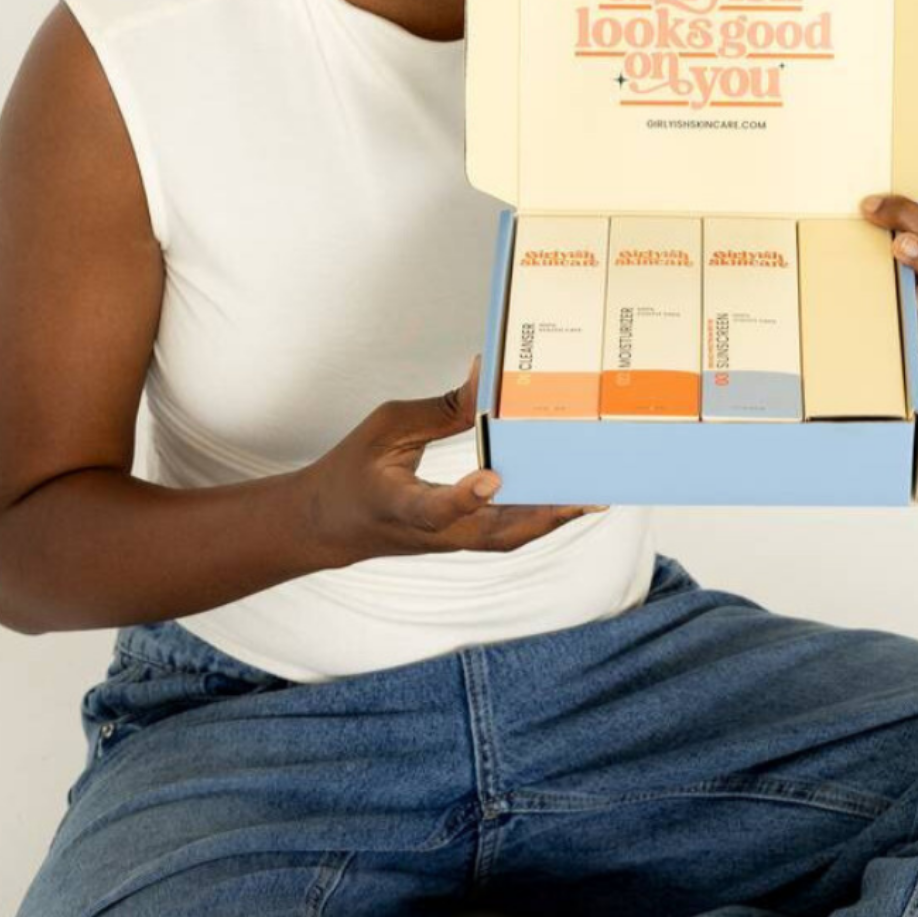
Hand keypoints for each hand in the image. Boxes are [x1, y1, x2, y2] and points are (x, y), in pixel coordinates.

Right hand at [302, 356, 605, 566]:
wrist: (327, 525)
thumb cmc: (352, 470)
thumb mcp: (386, 428)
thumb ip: (441, 409)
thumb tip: (487, 375)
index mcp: (397, 504)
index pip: (434, 510)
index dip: (464, 497)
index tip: (491, 477)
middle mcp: (428, 531)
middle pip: (494, 535)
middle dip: (544, 517)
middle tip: (587, 494)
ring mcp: (446, 540)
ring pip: (506, 538)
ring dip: (551, 520)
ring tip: (590, 495)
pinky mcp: (456, 539)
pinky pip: (503, 532)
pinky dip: (536, 517)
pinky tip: (563, 497)